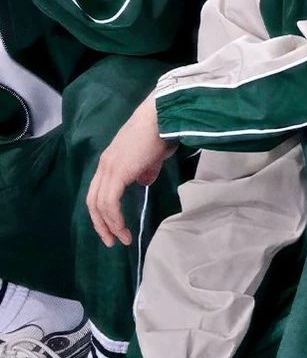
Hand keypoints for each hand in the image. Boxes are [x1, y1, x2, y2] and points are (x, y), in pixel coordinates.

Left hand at [87, 92, 177, 246]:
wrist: (162, 116)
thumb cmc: (161, 132)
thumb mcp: (152, 157)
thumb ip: (146, 170)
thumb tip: (144, 182)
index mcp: (111, 161)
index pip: (98, 191)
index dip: (103, 211)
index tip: (114, 228)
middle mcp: (105, 165)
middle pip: (93, 201)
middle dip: (101, 224)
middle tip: (112, 241)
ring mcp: (109, 168)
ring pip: (100, 204)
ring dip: (109, 225)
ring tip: (122, 239)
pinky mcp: (117, 172)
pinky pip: (110, 202)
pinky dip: (115, 219)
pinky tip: (123, 228)